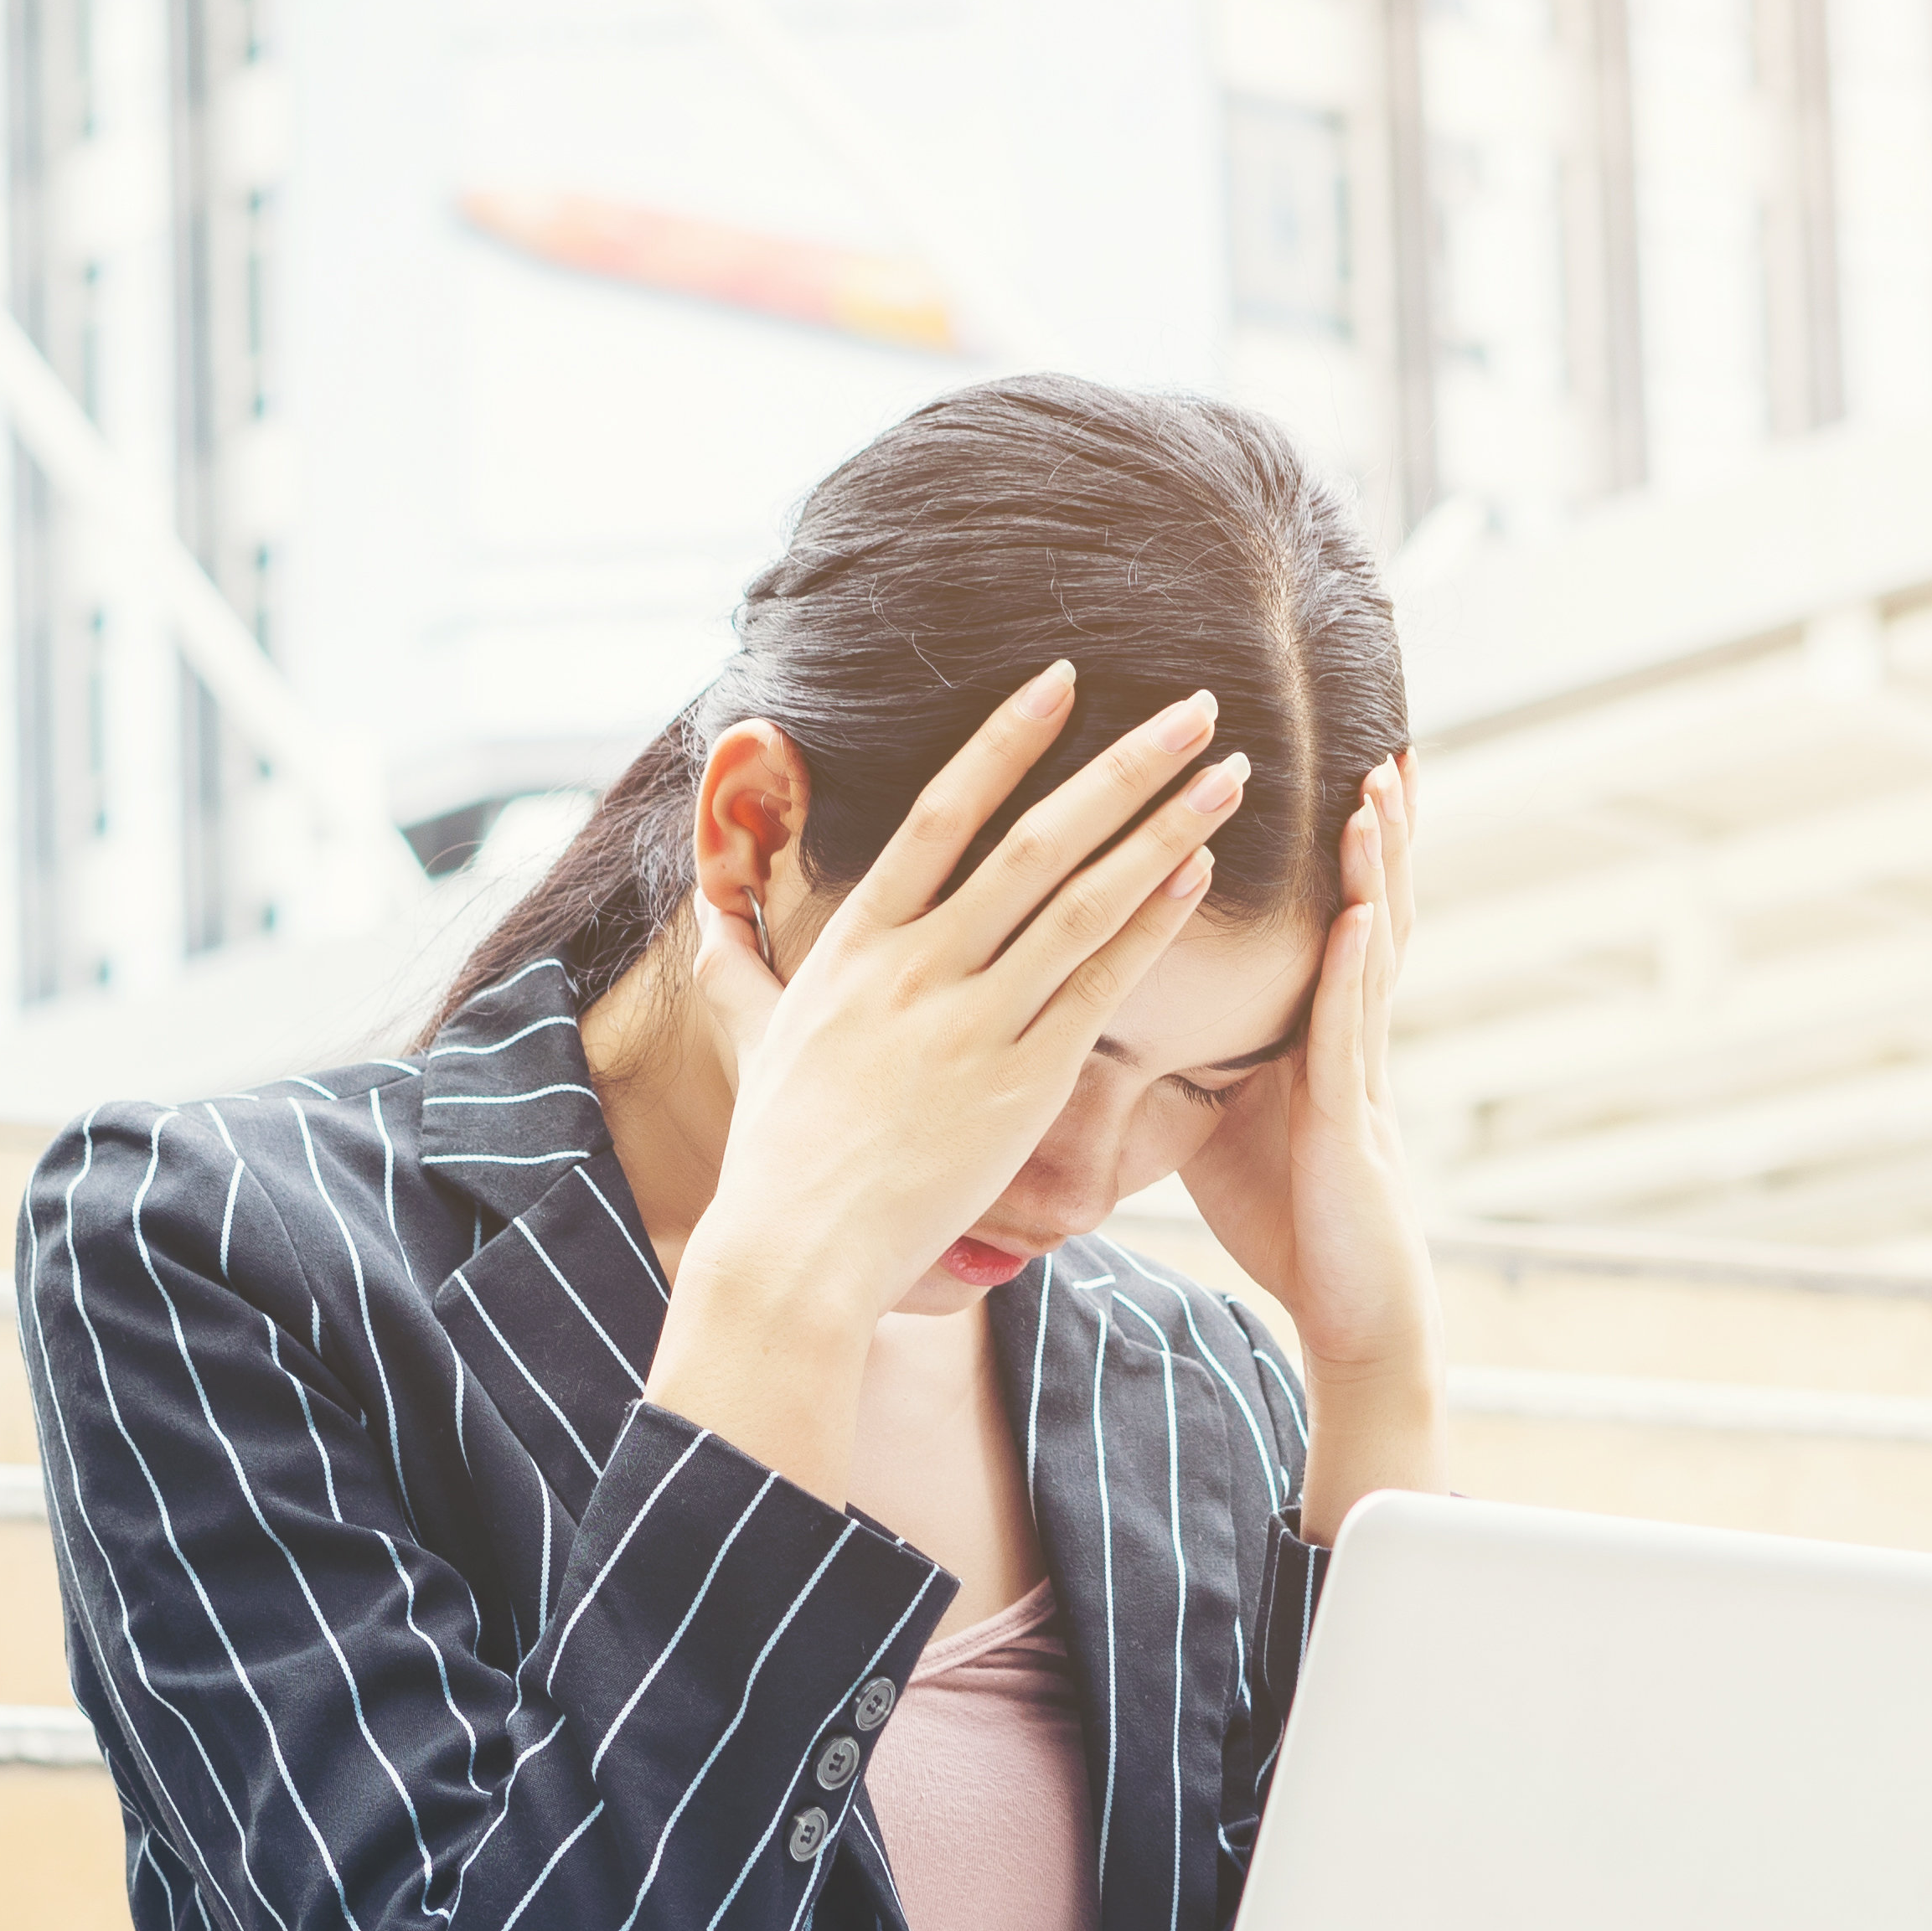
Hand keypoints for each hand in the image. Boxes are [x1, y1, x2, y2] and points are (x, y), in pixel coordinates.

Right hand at [678, 663, 1243, 1331]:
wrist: (800, 1249)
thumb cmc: (779, 1149)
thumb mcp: (754, 1035)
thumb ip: (734, 963)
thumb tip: (702, 915)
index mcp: (858, 942)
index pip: (942, 813)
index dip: (1006, 741)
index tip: (1064, 681)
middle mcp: (919, 967)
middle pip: (1037, 840)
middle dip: (1125, 766)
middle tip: (1195, 708)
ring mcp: (972, 1023)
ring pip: (1084, 903)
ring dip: (1164, 831)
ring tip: (1229, 776)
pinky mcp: (1019, 1085)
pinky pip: (1099, 989)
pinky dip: (1149, 926)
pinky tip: (1195, 875)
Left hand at [1185, 755, 1437, 1390]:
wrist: (1351, 1308)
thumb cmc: (1290, 1218)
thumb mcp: (1228, 1116)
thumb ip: (1202, 1055)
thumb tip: (1135, 1006)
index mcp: (1317, 1031)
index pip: (1338, 913)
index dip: (1347, 843)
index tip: (1345, 766)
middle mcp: (1347, 1038)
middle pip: (1373, 908)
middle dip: (1382, 828)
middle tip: (1387, 742)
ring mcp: (1357, 1074)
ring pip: (1371, 949)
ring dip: (1375, 867)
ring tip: (1376, 790)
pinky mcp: (1349, 1122)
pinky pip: (1349, 1031)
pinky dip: (1351, 966)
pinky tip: (1352, 910)